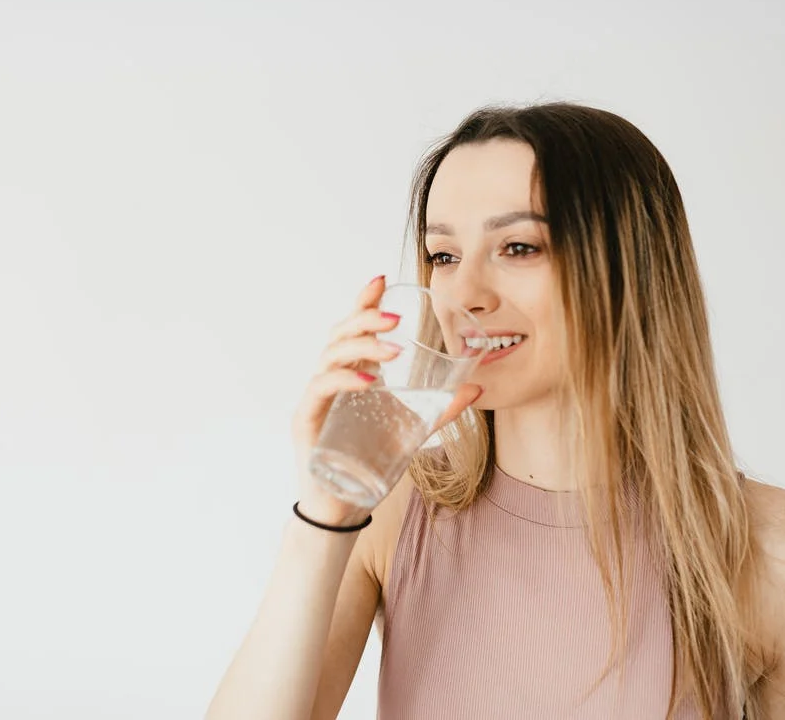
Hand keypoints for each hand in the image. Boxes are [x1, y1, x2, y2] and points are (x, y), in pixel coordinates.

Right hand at [290, 275, 481, 526]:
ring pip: (330, 354)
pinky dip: (345, 379)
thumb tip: (477, 388)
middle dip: (366, 317)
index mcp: (352, 374)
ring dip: (362, 345)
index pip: (354, 328)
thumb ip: (441, 410)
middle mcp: (331, 379)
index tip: (382, 278)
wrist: (344, 505)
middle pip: (340, 333)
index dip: (364, 301)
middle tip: (396, 316)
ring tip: (393, 348)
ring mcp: (317, 398)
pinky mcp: (307, 419)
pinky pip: (322, 388)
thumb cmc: (371, 464)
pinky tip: (369, 380)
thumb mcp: (412, 431)